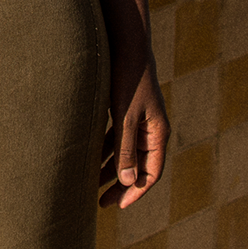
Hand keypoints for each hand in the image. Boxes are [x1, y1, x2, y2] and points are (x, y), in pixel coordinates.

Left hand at [100, 52, 169, 208]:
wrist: (125, 44)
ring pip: (126, 152)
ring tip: (91, 184)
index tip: (117, 205)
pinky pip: (118, 137)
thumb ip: (126, 149)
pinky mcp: (127, 109)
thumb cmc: (127, 79)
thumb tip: (129, 183)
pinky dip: (106, 149)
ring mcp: (140, 119)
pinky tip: (89, 156)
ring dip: (111, 167)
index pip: (151, 173)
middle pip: (139, 165)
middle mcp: (152, 128)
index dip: (136, 191)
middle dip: (121, 184)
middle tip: (101, 202)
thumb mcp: (125, 117)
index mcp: (158, 132)